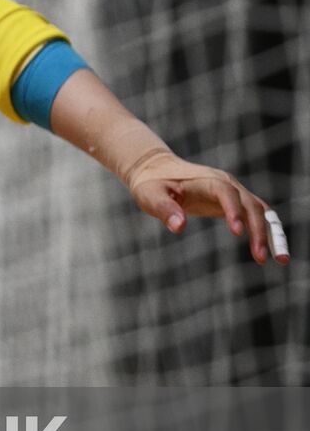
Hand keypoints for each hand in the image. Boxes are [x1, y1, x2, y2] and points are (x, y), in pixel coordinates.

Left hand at [125, 150, 289, 265]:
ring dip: (271, 234)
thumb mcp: (150, 195)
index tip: (237, 233)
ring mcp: (233, 193)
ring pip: (261, 212)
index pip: (227, 193)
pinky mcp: (233, 203)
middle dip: (260, 231)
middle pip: (252, 205)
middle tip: (261, 259)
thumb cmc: (151, 183)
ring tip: (280, 260)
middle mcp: (226, 184)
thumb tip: (179, 227)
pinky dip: (267, 232)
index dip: (234, 210)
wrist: (156, 170)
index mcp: (207, 180)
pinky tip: (271, 252)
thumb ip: (164, 209)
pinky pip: (257, 216)